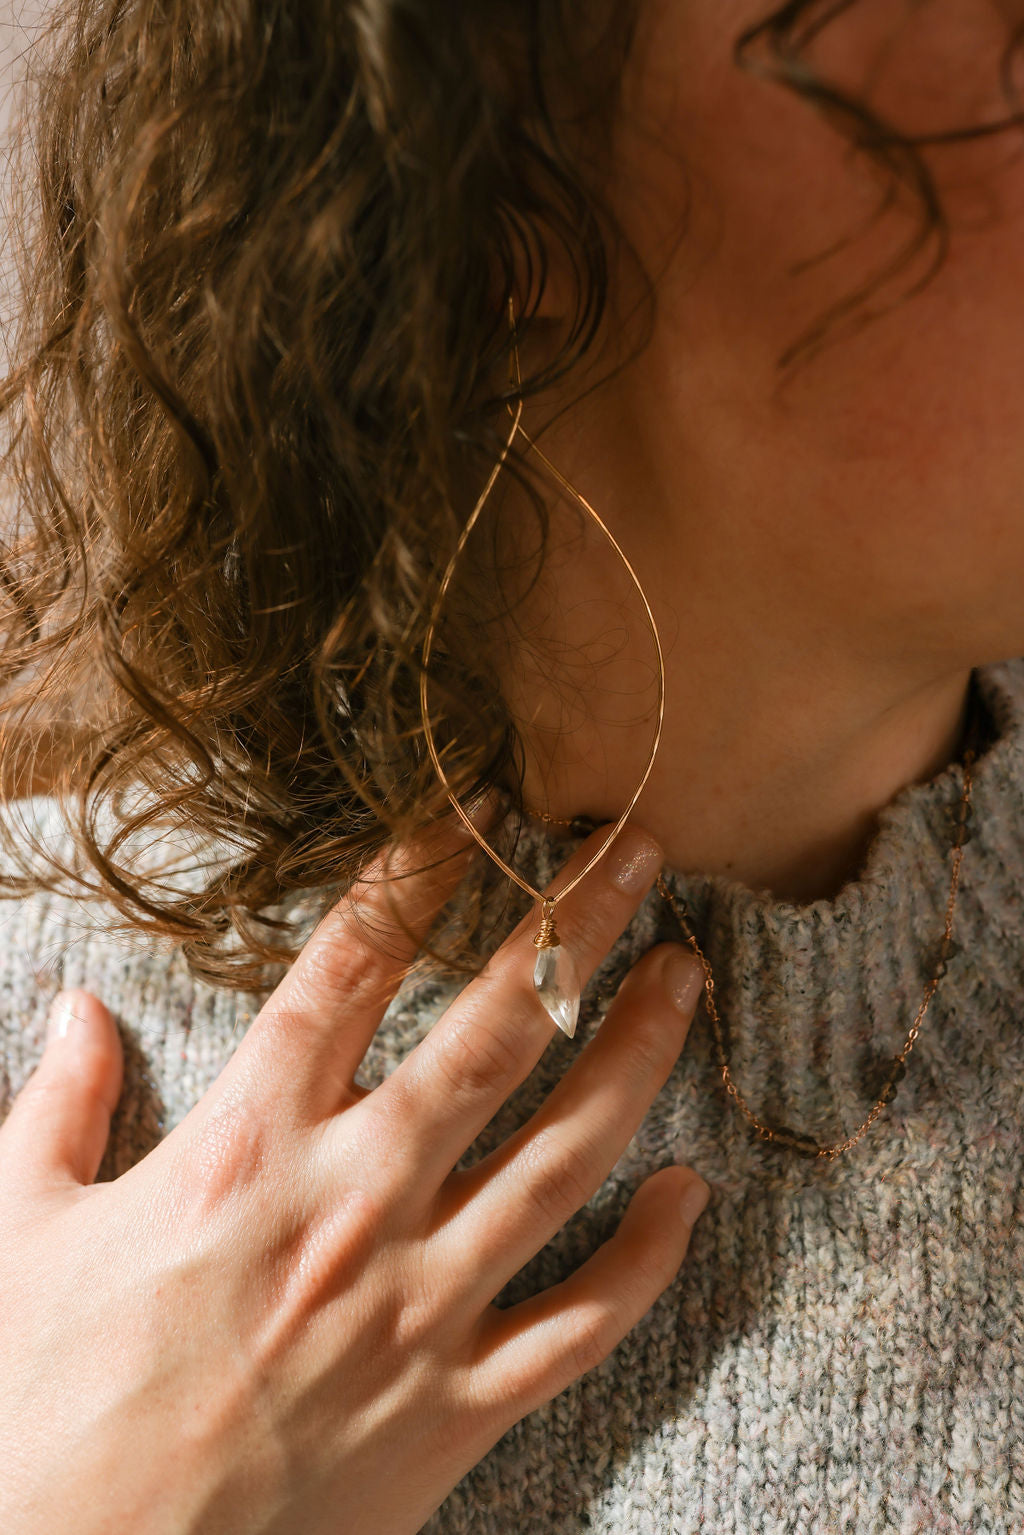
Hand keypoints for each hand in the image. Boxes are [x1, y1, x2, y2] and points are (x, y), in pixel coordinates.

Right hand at [0, 816, 708, 1534]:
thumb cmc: (38, 1411)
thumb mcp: (15, 1235)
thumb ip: (56, 1107)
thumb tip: (78, 1007)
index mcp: (244, 1147)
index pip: (350, 967)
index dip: (420, 873)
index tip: (477, 809)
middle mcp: (351, 1205)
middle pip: (493, 1034)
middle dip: (574, 930)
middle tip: (639, 854)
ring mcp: (419, 1308)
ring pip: (566, 1157)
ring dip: (637, 1056)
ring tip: (685, 978)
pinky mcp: (457, 1408)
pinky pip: (584, 1322)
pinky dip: (652, 1258)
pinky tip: (694, 1193)